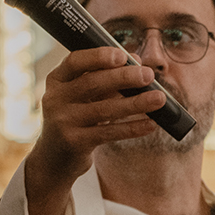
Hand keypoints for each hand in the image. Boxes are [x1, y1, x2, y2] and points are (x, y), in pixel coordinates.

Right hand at [26, 47, 166, 191]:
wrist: (55, 158)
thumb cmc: (76, 118)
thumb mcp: (84, 96)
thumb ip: (107, 77)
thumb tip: (137, 60)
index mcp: (57, 80)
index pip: (75, 61)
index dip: (99, 57)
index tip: (123, 56)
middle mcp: (55, 98)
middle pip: (92, 83)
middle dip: (124, 78)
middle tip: (149, 75)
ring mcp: (63, 122)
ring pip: (104, 109)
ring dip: (135, 103)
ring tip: (159, 99)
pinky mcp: (74, 142)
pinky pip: (109, 132)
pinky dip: (132, 128)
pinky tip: (151, 124)